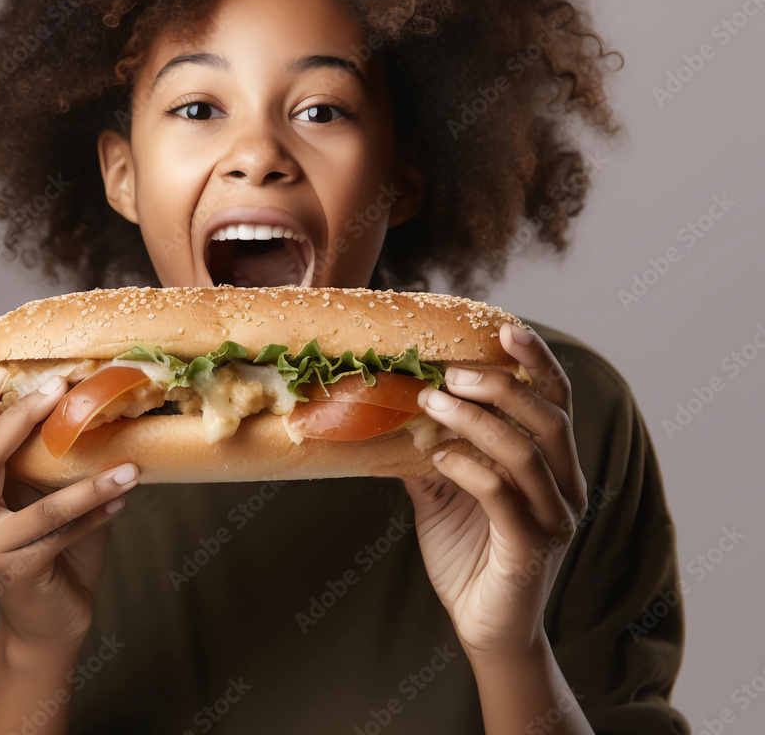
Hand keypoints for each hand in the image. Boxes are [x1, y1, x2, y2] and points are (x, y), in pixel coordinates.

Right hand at [0, 367, 137, 649]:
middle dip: (18, 418)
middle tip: (61, 391)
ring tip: (129, 465)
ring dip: (90, 484)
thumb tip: (85, 401)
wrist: (50, 622)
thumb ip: (47, 460)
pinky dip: (99, 514)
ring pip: (39, 506)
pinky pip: (65, 535)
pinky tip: (125, 497)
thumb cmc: (53, 548)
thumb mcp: (43, 495)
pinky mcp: (17, 574)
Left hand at [402, 324, 588, 657]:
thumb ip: (432, 447)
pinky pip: (504, 496)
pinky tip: (436, 456)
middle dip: (501, 385)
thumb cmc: (468, 553)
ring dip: (476, 420)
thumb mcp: (444, 491)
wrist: (484, 629)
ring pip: (527, 453)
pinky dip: (469, 467)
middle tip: (451, 371)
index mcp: (553, 467)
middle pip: (549, 418)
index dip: (538, 363)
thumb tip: (392, 405)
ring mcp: (554, 520)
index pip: (557, 402)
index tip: (508, 328)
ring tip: (431, 401)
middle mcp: (566, 488)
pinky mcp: (531, 549)